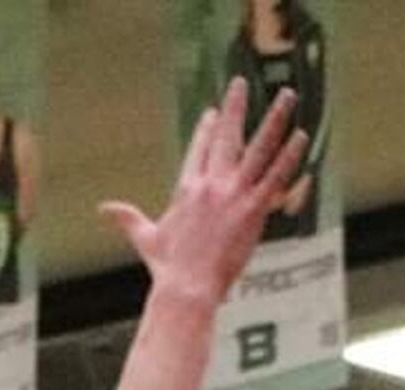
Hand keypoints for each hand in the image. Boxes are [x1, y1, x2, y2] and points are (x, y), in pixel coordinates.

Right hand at [101, 79, 309, 303]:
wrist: (186, 288)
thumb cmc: (166, 269)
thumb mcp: (145, 238)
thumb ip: (128, 219)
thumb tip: (104, 209)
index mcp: (186, 189)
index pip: (198, 150)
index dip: (207, 129)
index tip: (214, 112)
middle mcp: (210, 185)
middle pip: (226, 137)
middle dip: (234, 108)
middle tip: (241, 85)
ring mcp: (233, 195)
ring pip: (258, 148)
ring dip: (273, 119)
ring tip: (287, 95)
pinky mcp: (252, 210)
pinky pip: (274, 176)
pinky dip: (288, 156)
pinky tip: (300, 136)